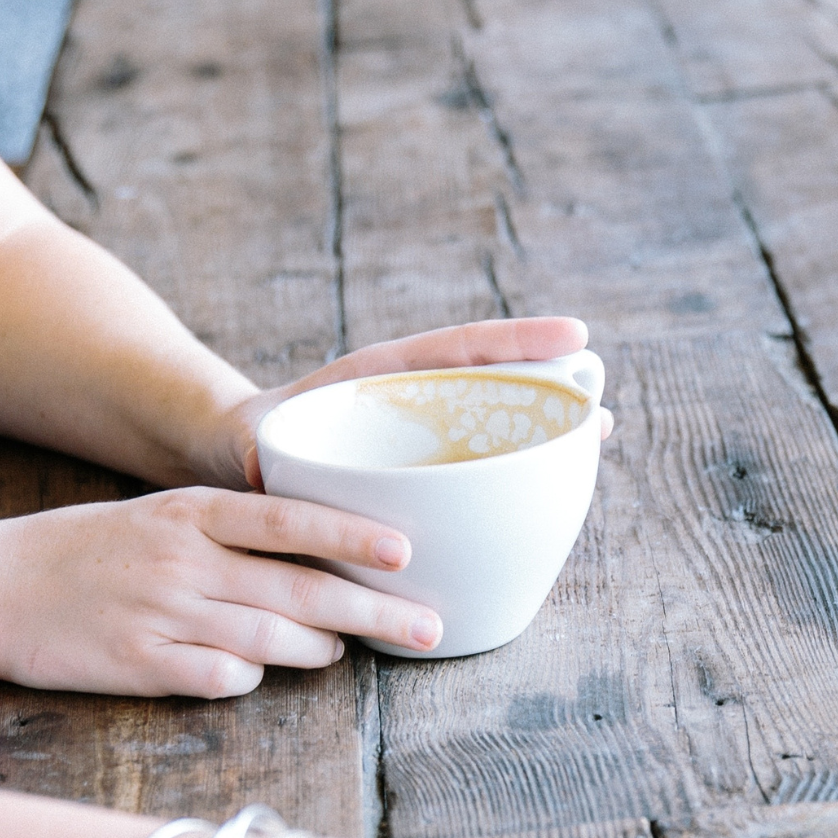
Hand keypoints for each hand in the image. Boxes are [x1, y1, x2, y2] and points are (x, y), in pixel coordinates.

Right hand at [0, 489, 442, 697]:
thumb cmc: (91, 551)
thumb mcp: (162, 517)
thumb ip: (235, 534)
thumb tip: (321, 561)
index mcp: (191, 514)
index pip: (289, 521)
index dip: (352, 536)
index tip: (408, 551)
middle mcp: (184, 562)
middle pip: (299, 591)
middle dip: (374, 613)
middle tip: (428, 628)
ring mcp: (164, 617)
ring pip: (271, 641)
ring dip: (318, 651)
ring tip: (342, 651)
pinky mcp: (142, 667)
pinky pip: (222, 679)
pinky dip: (249, 678)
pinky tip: (256, 672)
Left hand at [191, 317, 610, 490]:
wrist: (238, 461)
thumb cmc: (248, 447)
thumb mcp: (252, 448)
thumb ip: (261, 457)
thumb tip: (265, 470)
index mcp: (374, 382)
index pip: (452, 350)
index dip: (513, 343)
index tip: (574, 336)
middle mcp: (410, 404)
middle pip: (489, 387)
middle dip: (547, 392)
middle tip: (599, 412)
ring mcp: (422, 438)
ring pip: (490, 430)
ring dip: (539, 438)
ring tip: (592, 440)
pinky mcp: (424, 474)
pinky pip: (474, 474)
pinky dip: (512, 480)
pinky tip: (547, 501)